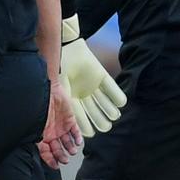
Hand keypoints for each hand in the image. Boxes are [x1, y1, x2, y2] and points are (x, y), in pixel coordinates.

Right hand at [40, 78, 81, 167]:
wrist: (46, 90)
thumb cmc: (37, 106)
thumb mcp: (33, 124)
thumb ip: (35, 137)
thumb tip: (37, 149)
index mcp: (40, 135)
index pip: (45, 151)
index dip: (50, 160)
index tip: (55, 165)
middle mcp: (50, 133)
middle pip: (57, 149)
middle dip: (61, 156)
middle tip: (65, 160)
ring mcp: (60, 127)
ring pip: (67, 142)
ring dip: (70, 148)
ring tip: (72, 151)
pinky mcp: (69, 120)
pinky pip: (75, 131)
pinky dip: (77, 137)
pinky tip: (78, 142)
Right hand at [61, 16, 126, 136]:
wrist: (65, 45)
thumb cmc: (59, 69)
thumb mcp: (60, 89)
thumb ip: (68, 106)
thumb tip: (72, 127)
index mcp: (71, 100)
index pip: (81, 118)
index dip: (86, 127)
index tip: (91, 134)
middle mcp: (83, 95)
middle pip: (95, 114)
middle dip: (101, 122)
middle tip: (105, 126)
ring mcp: (93, 86)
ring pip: (105, 104)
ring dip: (110, 111)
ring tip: (113, 115)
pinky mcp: (102, 76)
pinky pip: (112, 89)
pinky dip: (118, 97)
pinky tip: (120, 103)